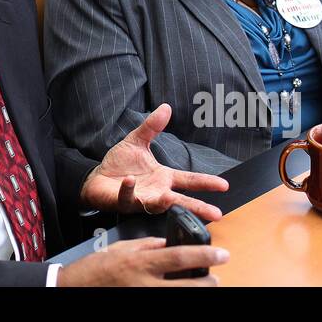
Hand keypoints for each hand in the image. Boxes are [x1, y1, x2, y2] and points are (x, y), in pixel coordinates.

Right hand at [56, 238, 227, 286]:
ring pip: (179, 298)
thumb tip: (170, 244)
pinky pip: (166, 303)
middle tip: (217, 277)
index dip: (204, 255)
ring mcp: (144, 298)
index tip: (222, 254)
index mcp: (140, 262)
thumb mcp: (122, 248)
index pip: (179, 257)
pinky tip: (183, 292)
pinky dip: (178, 297)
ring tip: (205, 286)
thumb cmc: (97, 268)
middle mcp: (144, 283)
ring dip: (195, 292)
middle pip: (186, 286)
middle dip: (207, 282)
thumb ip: (148, 245)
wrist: (74, 288)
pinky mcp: (141, 305)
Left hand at [79, 104, 228, 221]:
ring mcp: (143, 199)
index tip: (224, 185)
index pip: (189, 181)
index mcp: (164, 177)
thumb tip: (166, 107)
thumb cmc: (120, 165)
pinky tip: (130, 181)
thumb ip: (152, 126)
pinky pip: (129, 196)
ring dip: (163, 203)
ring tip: (170, 199)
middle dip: (198, 207)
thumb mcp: (137, 141)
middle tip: (215, 214)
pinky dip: (129, 189)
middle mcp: (158, 191)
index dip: (206, 182)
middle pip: (182, 201)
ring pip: (158, 205)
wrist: (97, 178)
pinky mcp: (125, 201)